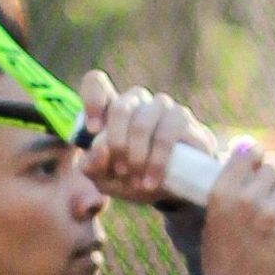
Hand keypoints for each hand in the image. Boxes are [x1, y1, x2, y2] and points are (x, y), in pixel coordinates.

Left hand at [77, 73, 205, 207]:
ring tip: (137, 182)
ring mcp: (161, 106)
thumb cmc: (134, 179)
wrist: (175, 192)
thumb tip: (99, 149)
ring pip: (141, 123)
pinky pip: (166, 134)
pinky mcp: (182, 117)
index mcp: (111, 109)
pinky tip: (152, 180)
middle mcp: (136, 101)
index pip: (96, 82)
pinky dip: (156, 161)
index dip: (92, 100)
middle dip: (116, 144)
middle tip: (120, 171)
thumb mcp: (105, 179)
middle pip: (119, 107)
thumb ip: (92, 166)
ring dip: (136, 156)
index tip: (93, 130)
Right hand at [196, 134, 274, 274]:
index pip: (248, 154)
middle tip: (268, 204)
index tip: (257, 166)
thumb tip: (247, 146)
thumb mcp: (214, 215)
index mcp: (223, 193)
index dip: (255, 158)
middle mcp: (248, 199)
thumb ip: (230, 183)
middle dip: (271, 185)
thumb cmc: (224, 254)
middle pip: (273, 171)